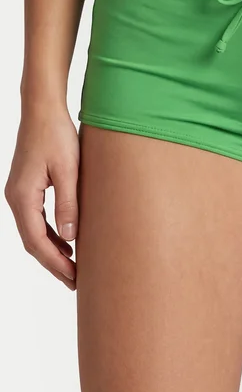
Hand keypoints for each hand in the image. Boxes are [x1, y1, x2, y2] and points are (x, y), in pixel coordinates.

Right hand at [5, 108, 78, 289]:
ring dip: (52, 250)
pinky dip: (50, 234)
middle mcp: (15, 198)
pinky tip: (67, 241)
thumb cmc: (56, 135)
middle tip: (75, 281)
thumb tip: (71, 238)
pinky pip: (35, 219)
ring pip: (33, 232)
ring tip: (74, 267)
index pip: (37, 241)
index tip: (74, 277)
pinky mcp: (26, 187)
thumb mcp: (69, 170)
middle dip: (53, 263)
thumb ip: (69, 204)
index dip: (55, 262)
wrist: (43, 110)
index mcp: (22, 196)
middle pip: (32, 242)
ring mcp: (18, 193)